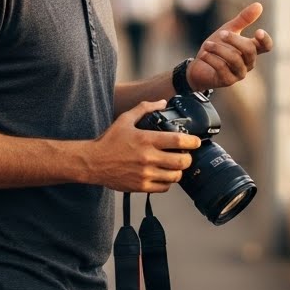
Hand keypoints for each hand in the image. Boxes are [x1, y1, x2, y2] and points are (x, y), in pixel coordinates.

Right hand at [86, 100, 201, 192]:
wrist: (92, 162)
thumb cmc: (109, 140)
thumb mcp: (125, 119)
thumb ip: (145, 108)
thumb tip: (162, 102)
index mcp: (146, 139)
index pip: (178, 141)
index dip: (193, 141)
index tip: (196, 141)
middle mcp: (147, 158)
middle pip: (181, 161)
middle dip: (188, 158)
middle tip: (186, 155)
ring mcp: (145, 173)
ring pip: (175, 176)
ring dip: (179, 171)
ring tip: (176, 166)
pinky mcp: (141, 186)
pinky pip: (164, 187)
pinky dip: (168, 182)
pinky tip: (165, 175)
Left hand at [187, 2, 273, 90]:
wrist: (199, 66)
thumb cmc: (217, 47)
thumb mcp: (228, 29)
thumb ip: (243, 19)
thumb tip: (259, 5)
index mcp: (252, 49)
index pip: (266, 47)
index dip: (265, 40)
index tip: (258, 31)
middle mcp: (249, 63)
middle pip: (250, 51)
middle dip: (234, 40)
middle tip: (221, 33)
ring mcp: (239, 73)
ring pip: (234, 59)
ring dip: (219, 49)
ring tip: (206, 44)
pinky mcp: (228, 81)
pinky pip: (222, 68)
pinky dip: (212, 59)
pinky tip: (204, 54)